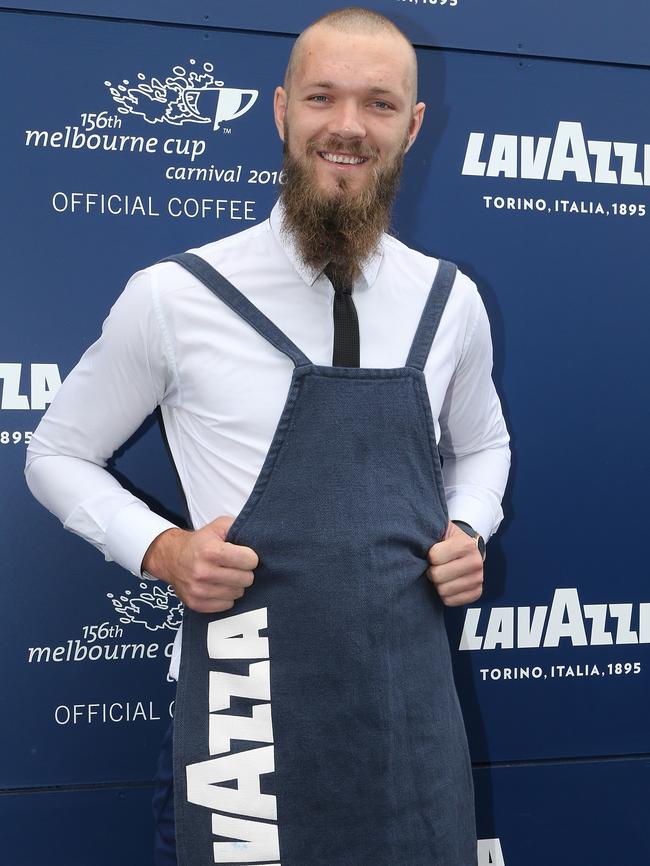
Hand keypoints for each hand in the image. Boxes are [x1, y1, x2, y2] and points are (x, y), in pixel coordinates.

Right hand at [141, 516, 258, 612]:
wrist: (171, 557)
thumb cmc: (201, 542)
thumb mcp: (218, 526)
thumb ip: (238, 527)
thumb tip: (258, 537)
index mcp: (211, 551)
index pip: (249, 561)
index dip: (250, 557)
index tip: (244, 555)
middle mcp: (203, 572)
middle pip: (246, 579)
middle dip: (244, 572)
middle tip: (236, 566)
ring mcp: (198, 590)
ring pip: (237, 593)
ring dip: (236, 585)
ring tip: (227, 576)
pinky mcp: (196, 604)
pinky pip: (226, 605)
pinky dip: (226, 597)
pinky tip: (219, 586)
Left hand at [427, 521, 482, 605]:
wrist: (467, 548)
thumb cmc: (447, 540)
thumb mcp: (440, 530)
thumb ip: (428, 534)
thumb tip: (413, 542)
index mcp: (466, 544)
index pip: (434, 557)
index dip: (428, 556)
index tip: (432, 553)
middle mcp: (475, 562)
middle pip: (438, 576)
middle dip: (431, 571)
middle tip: (434, 566)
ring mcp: (477, 579)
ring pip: (443, 591)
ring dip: (437, 584)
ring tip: (440, 575)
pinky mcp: (476, 593)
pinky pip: (450, 601)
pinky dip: (444, 595)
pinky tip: (446, 584)